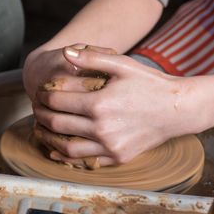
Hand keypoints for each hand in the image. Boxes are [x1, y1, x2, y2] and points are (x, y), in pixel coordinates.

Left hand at [33, 46, 207, 166]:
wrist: (177, 110)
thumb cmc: (150, 84)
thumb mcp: (123, 65)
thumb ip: (92, 58)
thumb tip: (65, 53)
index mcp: (100, 104)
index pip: (58, 101)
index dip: (43, 96)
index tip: (40, 92)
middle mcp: (102, 129)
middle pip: (57, 124)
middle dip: (41, 115)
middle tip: (36, 109)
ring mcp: (109, 146)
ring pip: (66, 148)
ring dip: (48, 138)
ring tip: (41, 128)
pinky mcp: (117, 157)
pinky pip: (84, 160)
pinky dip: (66, 156)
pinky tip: (57, 148)